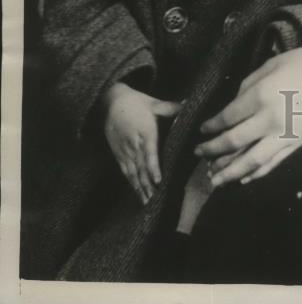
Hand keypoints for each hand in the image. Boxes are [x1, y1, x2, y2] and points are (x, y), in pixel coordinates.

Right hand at [101, 82, 180, 203]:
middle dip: (149, 185)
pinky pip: (126, 171)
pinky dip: (132, 183)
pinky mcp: (119, 154)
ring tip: (148, 202)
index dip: (154, 167)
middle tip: (157, 200)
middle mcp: (134, 145)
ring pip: (133, 173)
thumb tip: (189, 105)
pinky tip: (138, 193)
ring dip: (141, 188)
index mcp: (145, 132)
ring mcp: (125, 151)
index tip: (158, 180)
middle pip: (142, 168)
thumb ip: (172, 108)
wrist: (110, 102)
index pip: (150, 153)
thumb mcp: (155, 103)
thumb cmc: (135, 102)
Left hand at [195, 38, 301, 187]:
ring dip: (230, 171)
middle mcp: (270, 120)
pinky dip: (257, 173)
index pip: (228, 117)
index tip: (200, 131)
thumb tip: (233, 104)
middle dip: (213, 150)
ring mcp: (285, 135)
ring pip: (252, 161)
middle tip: (199, 154)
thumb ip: (248, 85)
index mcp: (261, 96)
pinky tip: (244, 179)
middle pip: (234, 142)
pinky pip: (273, 163)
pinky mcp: (298, 143)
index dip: (211, 127)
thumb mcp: (271, 64)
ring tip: (214, 179)